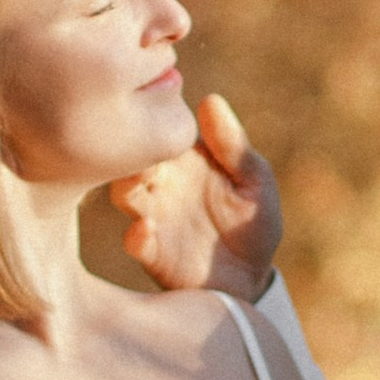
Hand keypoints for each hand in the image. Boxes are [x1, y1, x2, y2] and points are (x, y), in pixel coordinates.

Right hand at [113, 92, 281, 299]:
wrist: (252, 279)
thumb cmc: (254, 222)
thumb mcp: (255, 181)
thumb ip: (234, 147)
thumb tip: (210, 100)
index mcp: (185, 159)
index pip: (160, 128)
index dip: (155, 116)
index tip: (158, 108)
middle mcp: (162, 184)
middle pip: (134, 156)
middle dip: (134, 146)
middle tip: (147, 143)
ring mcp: (153, 217)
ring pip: (124, 193)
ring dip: (127, 184)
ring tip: (141, 181)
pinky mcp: (153, 254)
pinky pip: (134, 240)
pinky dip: (135, 234)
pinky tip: (147, 228)